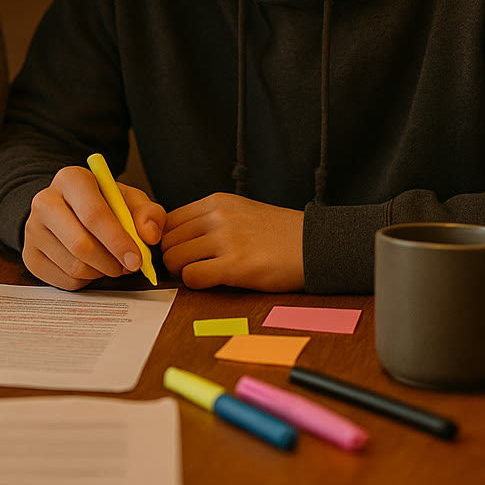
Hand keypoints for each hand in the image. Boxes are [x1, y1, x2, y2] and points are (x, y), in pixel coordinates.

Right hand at [22, 165, 165, 289]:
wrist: (69, 211)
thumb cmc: (104, 204)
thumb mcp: (129, 201)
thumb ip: (148, 214)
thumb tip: (149, 235)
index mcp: (71, 179)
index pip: (93, 214)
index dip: (118, 240)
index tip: (136, 259)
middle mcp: (44, 201)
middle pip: (80, 245)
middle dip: (111, 262)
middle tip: (127, 267)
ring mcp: (32, 230)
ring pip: (74, 266)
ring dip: (102, 272)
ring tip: (111, 262)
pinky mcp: (29, 256)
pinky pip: (65, 281)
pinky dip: (86, 280)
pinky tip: (92, 266)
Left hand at [160, 193, 305, 291]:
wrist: (316, 245)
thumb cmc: (279, 234)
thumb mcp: (240, 211)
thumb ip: (209, 219)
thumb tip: (175, 238)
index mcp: (216, 201)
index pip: (168, 220)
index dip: (170, 240)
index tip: (182, 252)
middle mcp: (218, 216)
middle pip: (167, 241)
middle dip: (175, 259)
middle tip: (192, 268)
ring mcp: (226, 239)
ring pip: (175, 259)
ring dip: (184, 272)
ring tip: (205, 274)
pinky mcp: (236, 265)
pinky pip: (192, 277)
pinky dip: (197, 284)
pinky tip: (214, 282)